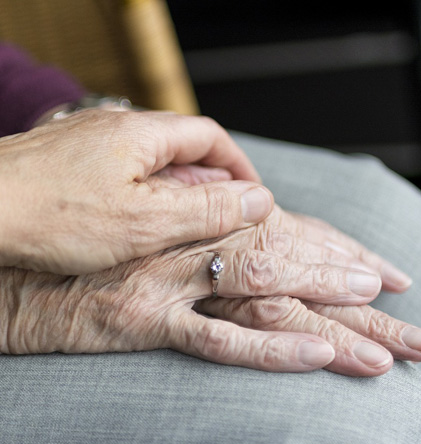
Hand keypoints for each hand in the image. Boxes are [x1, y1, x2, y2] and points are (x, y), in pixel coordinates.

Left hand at [0, 109, 269, 273]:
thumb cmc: (50, 214)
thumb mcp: (146, 221)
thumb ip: (206, 209)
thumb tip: (258, 201)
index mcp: (142, 134)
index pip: (211, 137)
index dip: (238, 166)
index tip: (253, 194)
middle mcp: (118, 130)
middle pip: (184, 149)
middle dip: (212, 182)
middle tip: (224, 217)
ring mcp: (92, 144)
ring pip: (154, 164)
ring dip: (179, 191)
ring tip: (188, 225)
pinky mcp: (72, 164)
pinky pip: (125, 174)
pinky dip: (146, 196)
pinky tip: (142, 221)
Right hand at [2, 176, 420, 377]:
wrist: (26, 260)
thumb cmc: (93, 239)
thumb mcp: (153, 223)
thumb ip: (200, 222)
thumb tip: (248, 216)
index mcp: (199, 218)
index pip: (287, 230)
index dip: (339, 248)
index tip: (384, 269)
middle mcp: (193, 242)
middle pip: (290, 261)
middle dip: (351, 282)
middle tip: (406, 304)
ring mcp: (172, 281)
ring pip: (266, 294)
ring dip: (328, 314)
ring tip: (387, 342)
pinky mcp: (146, 318)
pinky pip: (217, 337)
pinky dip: (270, 347)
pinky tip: (317, 354)